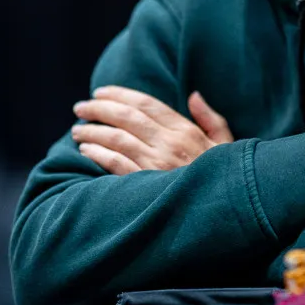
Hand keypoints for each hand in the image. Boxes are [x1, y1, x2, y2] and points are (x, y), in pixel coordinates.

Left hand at [72, 87, 233, 174]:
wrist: (225, 212)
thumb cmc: (227, 180)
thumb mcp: (227, 145)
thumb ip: (211, 119)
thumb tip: (194, 95)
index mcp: (187, 132)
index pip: (147, 104)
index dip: (120, 95)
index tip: (100, 92)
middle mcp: (171, 144)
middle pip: (127, 117)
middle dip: (99, 108)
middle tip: (80, 107)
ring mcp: (157, 165)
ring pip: (117, 139)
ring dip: (92, 131)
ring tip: (77, 130)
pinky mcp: (146, 186)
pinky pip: (116, 165)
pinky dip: (98, 154)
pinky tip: (86, 150)